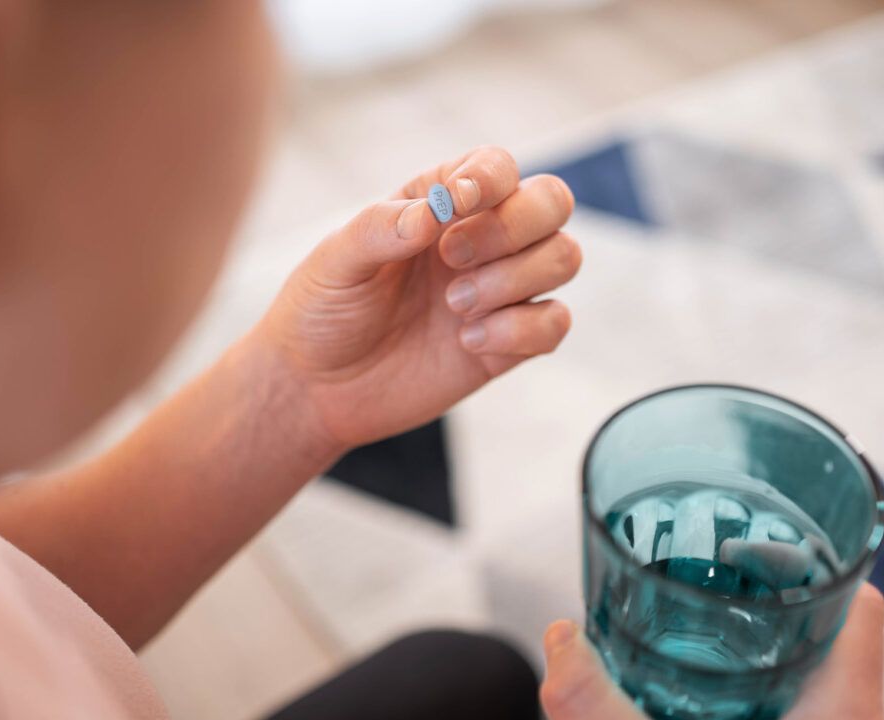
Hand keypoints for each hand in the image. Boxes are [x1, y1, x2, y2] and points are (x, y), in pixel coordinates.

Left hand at [258, 146, 579, 447]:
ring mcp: (502, 291)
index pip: (497, 166)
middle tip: (452, 259)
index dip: (489, 179)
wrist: (318, 389)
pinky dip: (520, 330)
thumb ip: (381, 228)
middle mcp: (482, 239)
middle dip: (513, 226)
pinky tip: (467, 342)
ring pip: (564, 257)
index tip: (455, 206)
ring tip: (453, 306)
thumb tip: (434, 212)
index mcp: (441, 204)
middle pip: (552, 202)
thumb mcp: (335, 261)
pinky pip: (556, 322)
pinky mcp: (511, 343)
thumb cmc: (322, 311)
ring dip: (514, 279)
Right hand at [540, 583, 883, 719]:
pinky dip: (737, 702)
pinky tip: (686, 704)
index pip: (857, 602)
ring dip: (743, 655)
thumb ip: (597, 710)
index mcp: (845, 712)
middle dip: (755, 602)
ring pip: (797, 681)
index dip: (811, 556)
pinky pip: (776, 718)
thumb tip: (558, 639)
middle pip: (820, 633)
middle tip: (691, 578)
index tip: (749, 535)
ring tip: (681, 631)